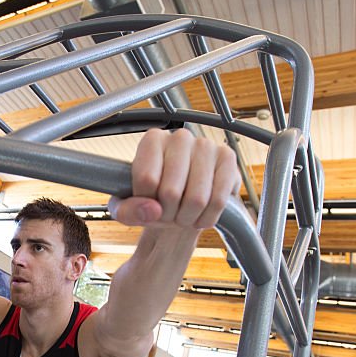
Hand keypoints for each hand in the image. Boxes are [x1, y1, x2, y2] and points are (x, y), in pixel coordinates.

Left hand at [109, 128, 238, 229]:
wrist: (184, 201)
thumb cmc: (154, 200)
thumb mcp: (128, 208)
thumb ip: (128, 211)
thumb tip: (152, 210)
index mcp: (152, 140)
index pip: (147, 180)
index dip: (147, 204)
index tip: (149, 204)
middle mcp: (180, 137)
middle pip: (171, 192)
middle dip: (169, 215)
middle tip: (169, 214)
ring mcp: (207, 146)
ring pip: (197, 199)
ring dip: (188, 218)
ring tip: (183, 214)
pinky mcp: (228, 160)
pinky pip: (218, 201)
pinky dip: (207, 218)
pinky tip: (201, 214)